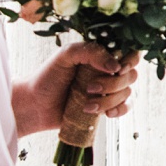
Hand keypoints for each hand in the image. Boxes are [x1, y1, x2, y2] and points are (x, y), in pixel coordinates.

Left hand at [16, 43, 139, 135]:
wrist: (34, 106)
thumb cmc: (47, 77)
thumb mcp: (66, 55)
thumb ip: (91, 52)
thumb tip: (116, 67)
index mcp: (103, 54)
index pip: (130, 52)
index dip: (131, 60)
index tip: (118, 69)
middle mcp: (109, 71)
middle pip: (131, 75)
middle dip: (113, 84)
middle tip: (90, 88)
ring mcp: (108, 90)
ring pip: (127, 93)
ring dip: (110, 100)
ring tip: (87, 105)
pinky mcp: (105, 107)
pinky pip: (125, 107)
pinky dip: (120, 110)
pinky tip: (107, 113)